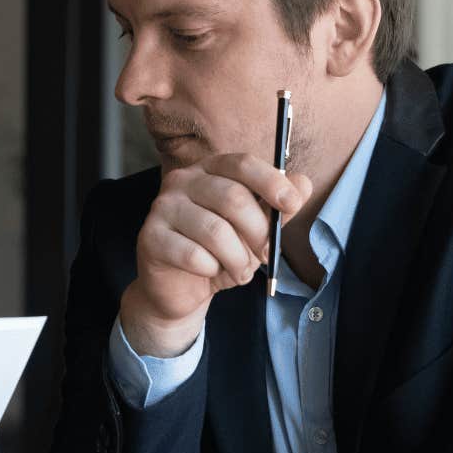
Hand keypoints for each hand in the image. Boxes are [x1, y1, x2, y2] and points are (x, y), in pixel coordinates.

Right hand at [118, 153, 311, 356]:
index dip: (271, 182)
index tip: (292, 204)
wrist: (180, 288)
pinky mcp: (150, 237)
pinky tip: (209, 273)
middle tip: (266, 256)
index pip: (242, 164)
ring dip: (237, 259)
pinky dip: (211, 270)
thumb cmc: (219, 253)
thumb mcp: (255, 229)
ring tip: (240, 271)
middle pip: (232, 198)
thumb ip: (277, 207)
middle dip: (258, 233)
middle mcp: (182, 181)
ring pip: (215, 231)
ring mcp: (162, 207)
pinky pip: (193, 255)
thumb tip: (303, 184)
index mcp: (210, 169)